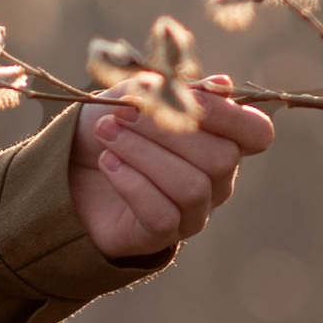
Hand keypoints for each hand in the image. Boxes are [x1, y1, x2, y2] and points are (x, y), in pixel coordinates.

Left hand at [69, 73, 272, 259]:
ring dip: (144, 154)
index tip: (189, 96)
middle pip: (220, 159)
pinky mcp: (159, 237)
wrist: (66, 165)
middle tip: (122, 114)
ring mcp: (191, 213)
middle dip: (168, 131)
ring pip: (191, 187)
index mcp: (221, 141)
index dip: (230, 115)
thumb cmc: (111, 125)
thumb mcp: (137, 95)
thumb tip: (221, 85)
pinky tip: (108, 165)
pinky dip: (132, 184)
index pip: (256, 134)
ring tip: (107, 134)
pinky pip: (163, 215)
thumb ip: (177, 88)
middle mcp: (216, 182)